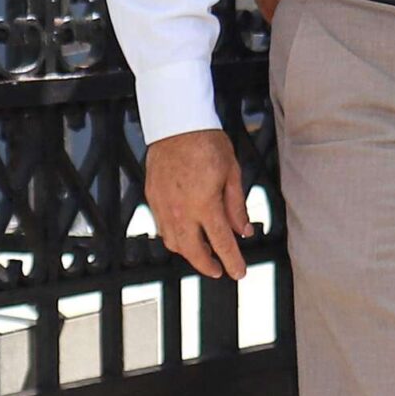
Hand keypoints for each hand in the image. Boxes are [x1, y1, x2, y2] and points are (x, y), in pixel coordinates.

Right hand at [145, 129, 252, 279]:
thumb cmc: (206, 142)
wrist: (176, 123)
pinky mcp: (152, 197)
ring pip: (173, 242)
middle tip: (218, 269)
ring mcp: (163, 205)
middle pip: (192, 251)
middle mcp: (181, 209)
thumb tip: (243, 229)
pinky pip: (161, 227)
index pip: (221, 242)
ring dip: (188, 252)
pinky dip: (173, 236)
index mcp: (205, 203)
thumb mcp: (232, 172)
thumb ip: (236, 206)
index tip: (238, 272)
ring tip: (202, 251)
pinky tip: (184, 232)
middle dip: (207, 265)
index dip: (232, 261)